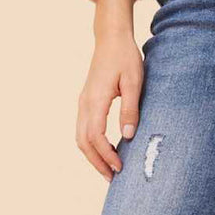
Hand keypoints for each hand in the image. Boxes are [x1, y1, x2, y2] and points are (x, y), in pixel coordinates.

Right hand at [76, 29, 142, 181]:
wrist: (111, 37)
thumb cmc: (125, 56)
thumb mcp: (133, 81)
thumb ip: (130, 108)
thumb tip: (127, 136)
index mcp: (95, 100)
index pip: (96, 137)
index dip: (106, 155)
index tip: (120, 167)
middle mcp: (84, 103)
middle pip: (83, 142)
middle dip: (97, 162)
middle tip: (113, 177)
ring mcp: (83, 102)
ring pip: (80, 137)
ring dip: (92, 155)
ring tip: (108, 168)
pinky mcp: (86, 100)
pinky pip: (83, 128)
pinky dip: (91, 143)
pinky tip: (104, 148)